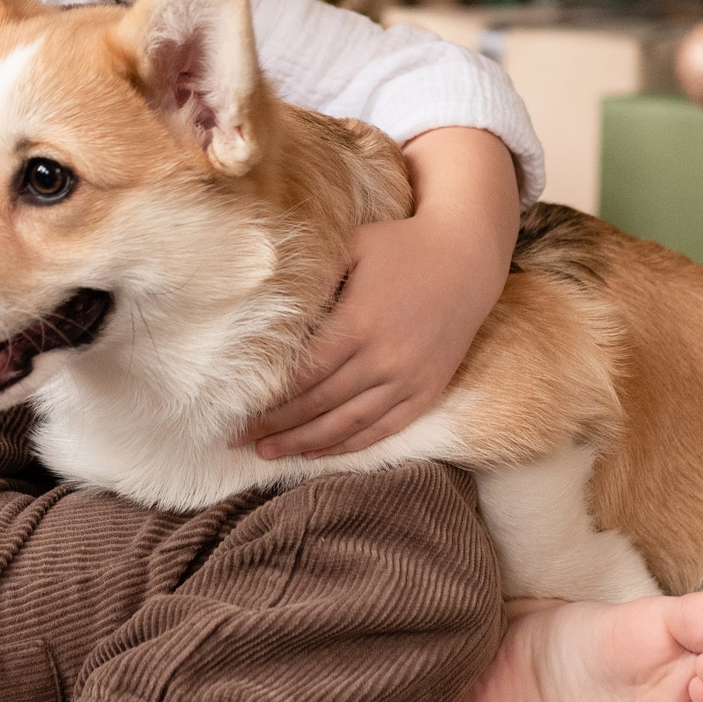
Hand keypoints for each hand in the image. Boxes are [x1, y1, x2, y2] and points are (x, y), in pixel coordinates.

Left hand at [245, 128, 518, 459]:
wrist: (467, 257)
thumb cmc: (400, 247)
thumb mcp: (353, 247)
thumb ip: (313, 279)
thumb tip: (268, 312)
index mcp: (358, 323)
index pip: (302, 375)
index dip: (266, 399)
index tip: (235, 412)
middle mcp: (384, 359)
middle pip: (317, 404)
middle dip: (274, 426)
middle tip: (236, 440)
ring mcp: (408, 380)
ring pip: (347, 425)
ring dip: (304, 444)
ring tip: (267, 455)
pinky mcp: (427, 391)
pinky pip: (383, 428)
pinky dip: (348, 445)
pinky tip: (318, 453)